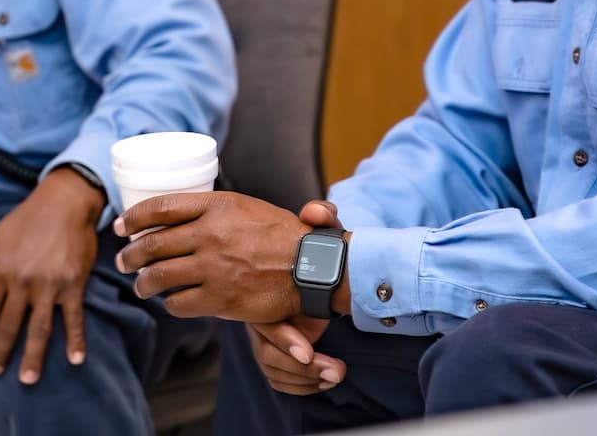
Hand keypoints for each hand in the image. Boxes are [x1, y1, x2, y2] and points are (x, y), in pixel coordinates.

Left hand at [0, 167, 104, 383]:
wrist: (64, 202)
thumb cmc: (26, 219)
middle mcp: (22, 281)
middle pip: (9, 326)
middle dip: (0, 352)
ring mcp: (49, 285)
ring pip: (38, 329)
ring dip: (33, 356)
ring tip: (27, 379)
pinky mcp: (73, 284)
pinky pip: (73, 317)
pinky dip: (76, 339)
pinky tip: (76, 359)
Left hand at [114, 191, 308, 321]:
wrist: (312, 267)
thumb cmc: (286, 236)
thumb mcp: (253, 207)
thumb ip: (220, 208)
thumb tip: (191, 207)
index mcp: (218, 205)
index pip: (161, 207)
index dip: (134, 217)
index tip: (122, 226)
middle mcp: (211, 233)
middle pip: (153, 244)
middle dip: (131, 256)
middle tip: (124, 261)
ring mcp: (213, 267)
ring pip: (159, 277)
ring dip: (144, 283)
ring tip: (141, 286)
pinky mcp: (220, 298)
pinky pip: (179, 303)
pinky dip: (170, 304)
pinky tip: (172, 302)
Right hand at [246, 201, 349, 394]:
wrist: (316, 271)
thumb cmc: (314, 253)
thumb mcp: (321, 233)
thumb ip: (322, 218)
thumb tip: (316, 211)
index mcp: (263, 292)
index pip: (266, 324)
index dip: (287, 340)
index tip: (308, 353)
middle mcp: (259, 317)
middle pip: (268, 355)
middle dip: (302, 370)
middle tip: (336, 371)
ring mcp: (265, 337)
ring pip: (274, 371)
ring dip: (306, 379)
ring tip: (337, 373)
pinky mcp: (275, 352)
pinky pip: (279, 379)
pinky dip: (303, 384)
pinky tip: (325, 379)